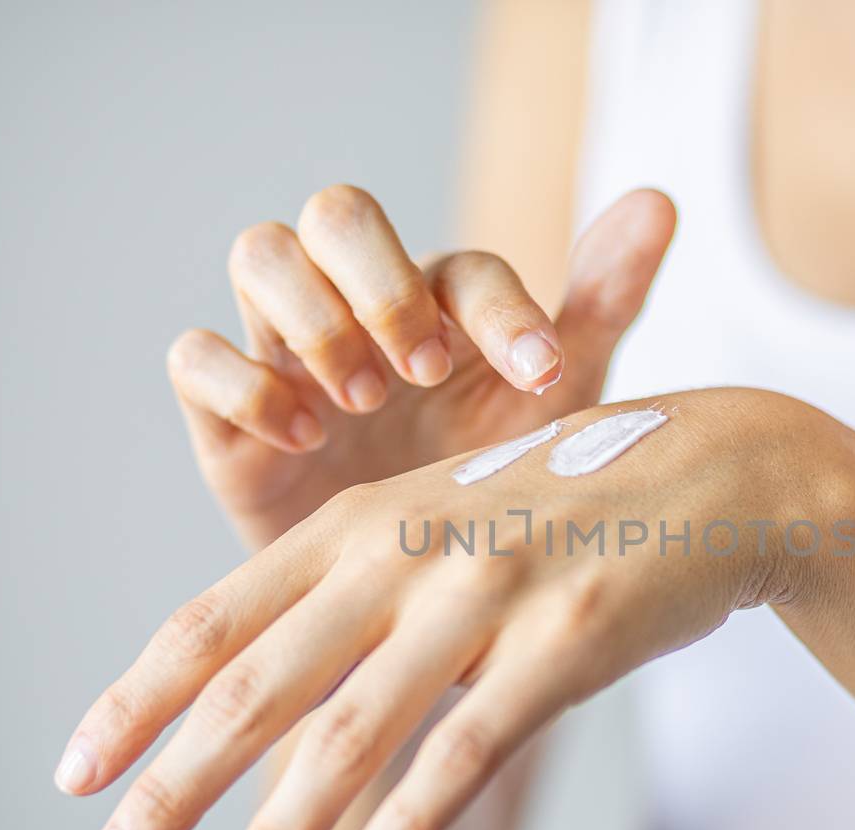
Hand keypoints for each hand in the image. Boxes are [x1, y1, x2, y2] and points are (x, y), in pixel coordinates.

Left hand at [56, 389, 843, 829]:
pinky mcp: (566, 638)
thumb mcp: (442, 520)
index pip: (218, 620)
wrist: (717, 469)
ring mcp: (487, 593)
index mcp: (361, 520)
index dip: (139, 699)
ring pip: (356, 729)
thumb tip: (261, 691)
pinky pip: (471, 745)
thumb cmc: (566, 502)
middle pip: (260, 684)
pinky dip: (410, 817)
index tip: (77, 771)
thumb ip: (355, 592)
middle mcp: (406, 550)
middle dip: (172, 785)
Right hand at [168, 186, 675, 545]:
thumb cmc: (484, 490)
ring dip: (312, 317)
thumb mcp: (553, 408)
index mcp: (441, 303)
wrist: (411, 604)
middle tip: (426, 371)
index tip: (538, 377)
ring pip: (261, 255)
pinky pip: (195, 357)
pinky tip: (301, 438)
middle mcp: (358, 308)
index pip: (460, 263)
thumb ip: (601, 305)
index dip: (498, 309)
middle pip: (338, 214)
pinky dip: (240, 382)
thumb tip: (660, 200)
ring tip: (363, 399)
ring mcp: (285, 353)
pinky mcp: (226, 416)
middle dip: (381, 281)